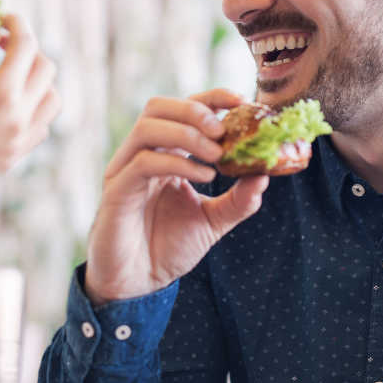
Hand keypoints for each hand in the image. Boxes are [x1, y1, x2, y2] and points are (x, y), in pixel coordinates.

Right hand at [0, 13, 59, 202]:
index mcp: (0, 93)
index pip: (26, 44)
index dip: (16, 22)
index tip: (1, 18)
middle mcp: (19, 117)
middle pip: (45, 68)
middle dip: (26, 49)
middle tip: (0, 44)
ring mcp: (20, 140)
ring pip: (51, 98)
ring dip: (36, 79)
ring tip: (8, 74)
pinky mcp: (15, 156)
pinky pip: (41, 124)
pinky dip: (32, 107)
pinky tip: (5, 104)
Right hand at [84, 89, 267, 303]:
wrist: (138, 284)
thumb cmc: (167, 248)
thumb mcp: (213, 221)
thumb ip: (238, 200)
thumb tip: (265, 174)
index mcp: (162, 154)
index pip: (182, 109)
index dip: (210, 98)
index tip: (241, 101)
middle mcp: (140, 155)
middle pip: (158, 106)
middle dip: (195, 110)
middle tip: (224, 130)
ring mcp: (125, 170)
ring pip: (148, 127)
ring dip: (188, 133)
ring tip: (217, 155)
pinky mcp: (116, 191)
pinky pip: (143, 162)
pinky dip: (177, 162)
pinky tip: (204, 177)